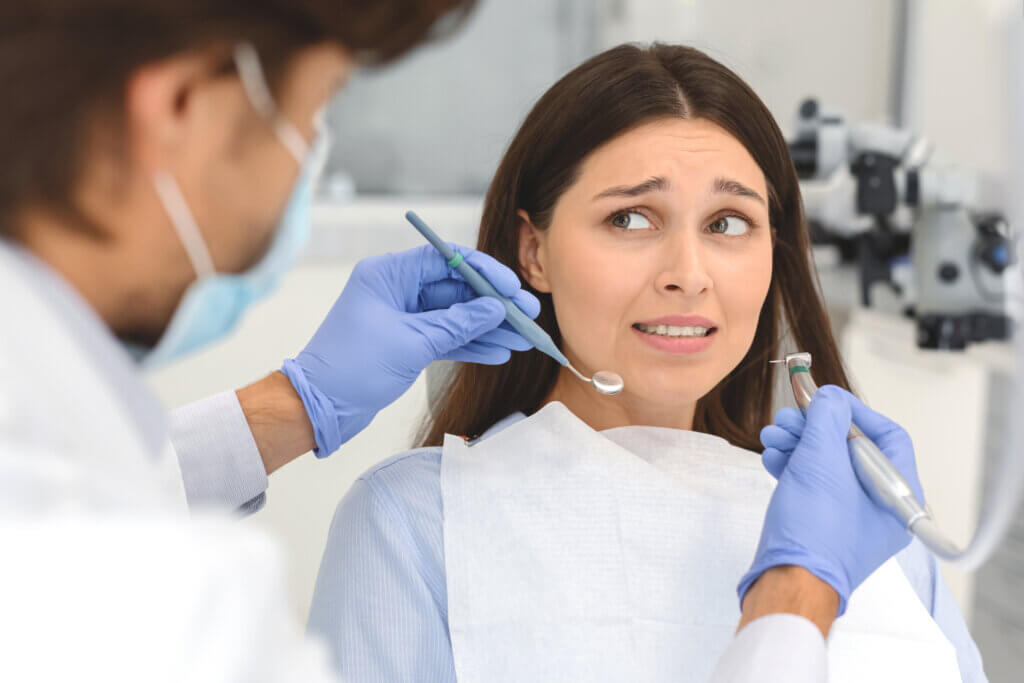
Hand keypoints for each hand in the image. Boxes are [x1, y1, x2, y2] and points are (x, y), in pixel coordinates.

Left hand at [281, 244, 539, 455]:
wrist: (319, 407)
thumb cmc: (352, 367)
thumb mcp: (412, 343)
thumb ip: (457, 324)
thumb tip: (496, 309)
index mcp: (388, 275)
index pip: (445, 260)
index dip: (483, 271)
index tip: (512, 288)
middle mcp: (396, 290)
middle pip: (455, 288)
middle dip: (492, 304)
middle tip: (527, 315)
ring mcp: (401, 317)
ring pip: (454, 315)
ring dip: (486, 328)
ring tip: (521, 339)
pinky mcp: (405, 342)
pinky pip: (445, 337)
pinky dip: (469, 345)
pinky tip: (498, 353)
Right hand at [738, 385, 923, 615]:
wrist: (786, 581)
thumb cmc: (814, 530)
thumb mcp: (822, 461)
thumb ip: (828, 419)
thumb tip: (830, 397)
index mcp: (897, 495)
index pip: (888, 436)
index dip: (855, 412)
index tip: (825, 400)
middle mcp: (878, 506)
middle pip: (850, 448)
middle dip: (815, 427)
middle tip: (788, 417)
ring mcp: (849, 516)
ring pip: (826, 464)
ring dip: (797, 443)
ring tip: (772, 435)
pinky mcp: (822, 523)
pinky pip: (812, 484)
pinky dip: (792, 465)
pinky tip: (772, 456)